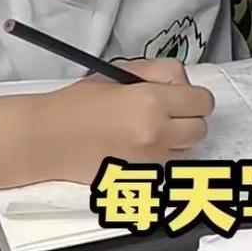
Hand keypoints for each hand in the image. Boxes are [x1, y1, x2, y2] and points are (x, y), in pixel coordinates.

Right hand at [45, 59, 213, 183]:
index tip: (184, 95)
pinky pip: (168, 165)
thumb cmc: (77, 106)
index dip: (194, 96)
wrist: (48, 139)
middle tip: (168, 110)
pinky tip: (140, 144)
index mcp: (151, 102)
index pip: (202, 101)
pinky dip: (163, 156)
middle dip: (188, 118)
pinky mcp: (140, 178)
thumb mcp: (120, 73)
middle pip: (200, 128)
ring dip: (178, 139)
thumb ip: (158, 72)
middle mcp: (156, 133)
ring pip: (188, 150)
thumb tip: (181, 80)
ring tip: (151, 128)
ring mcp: (149, 160)